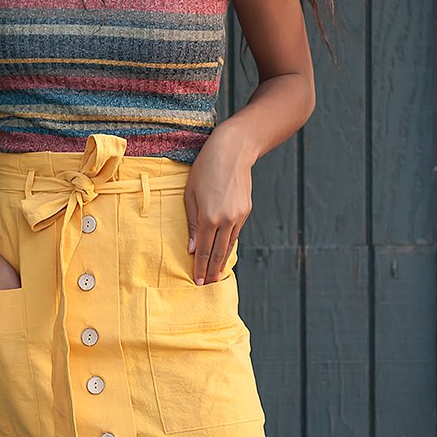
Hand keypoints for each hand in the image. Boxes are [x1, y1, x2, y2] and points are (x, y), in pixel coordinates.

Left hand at [183, 125, 253, 285]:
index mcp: (209, 217)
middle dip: (212, 270)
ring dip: (221, 261)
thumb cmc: (205, 169)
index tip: (197, 281)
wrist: (233, 151)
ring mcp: (239, 216)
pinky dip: (229, 245)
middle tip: (206, 284)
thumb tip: (191, 248)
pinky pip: (235, 233)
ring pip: (229, 245)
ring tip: (215, 274)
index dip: (200, 267)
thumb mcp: (190, 194)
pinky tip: (223, 252)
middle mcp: (226, 220)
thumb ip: (191, 223)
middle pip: (218, 252)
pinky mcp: (246, 211)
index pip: (204, 250)